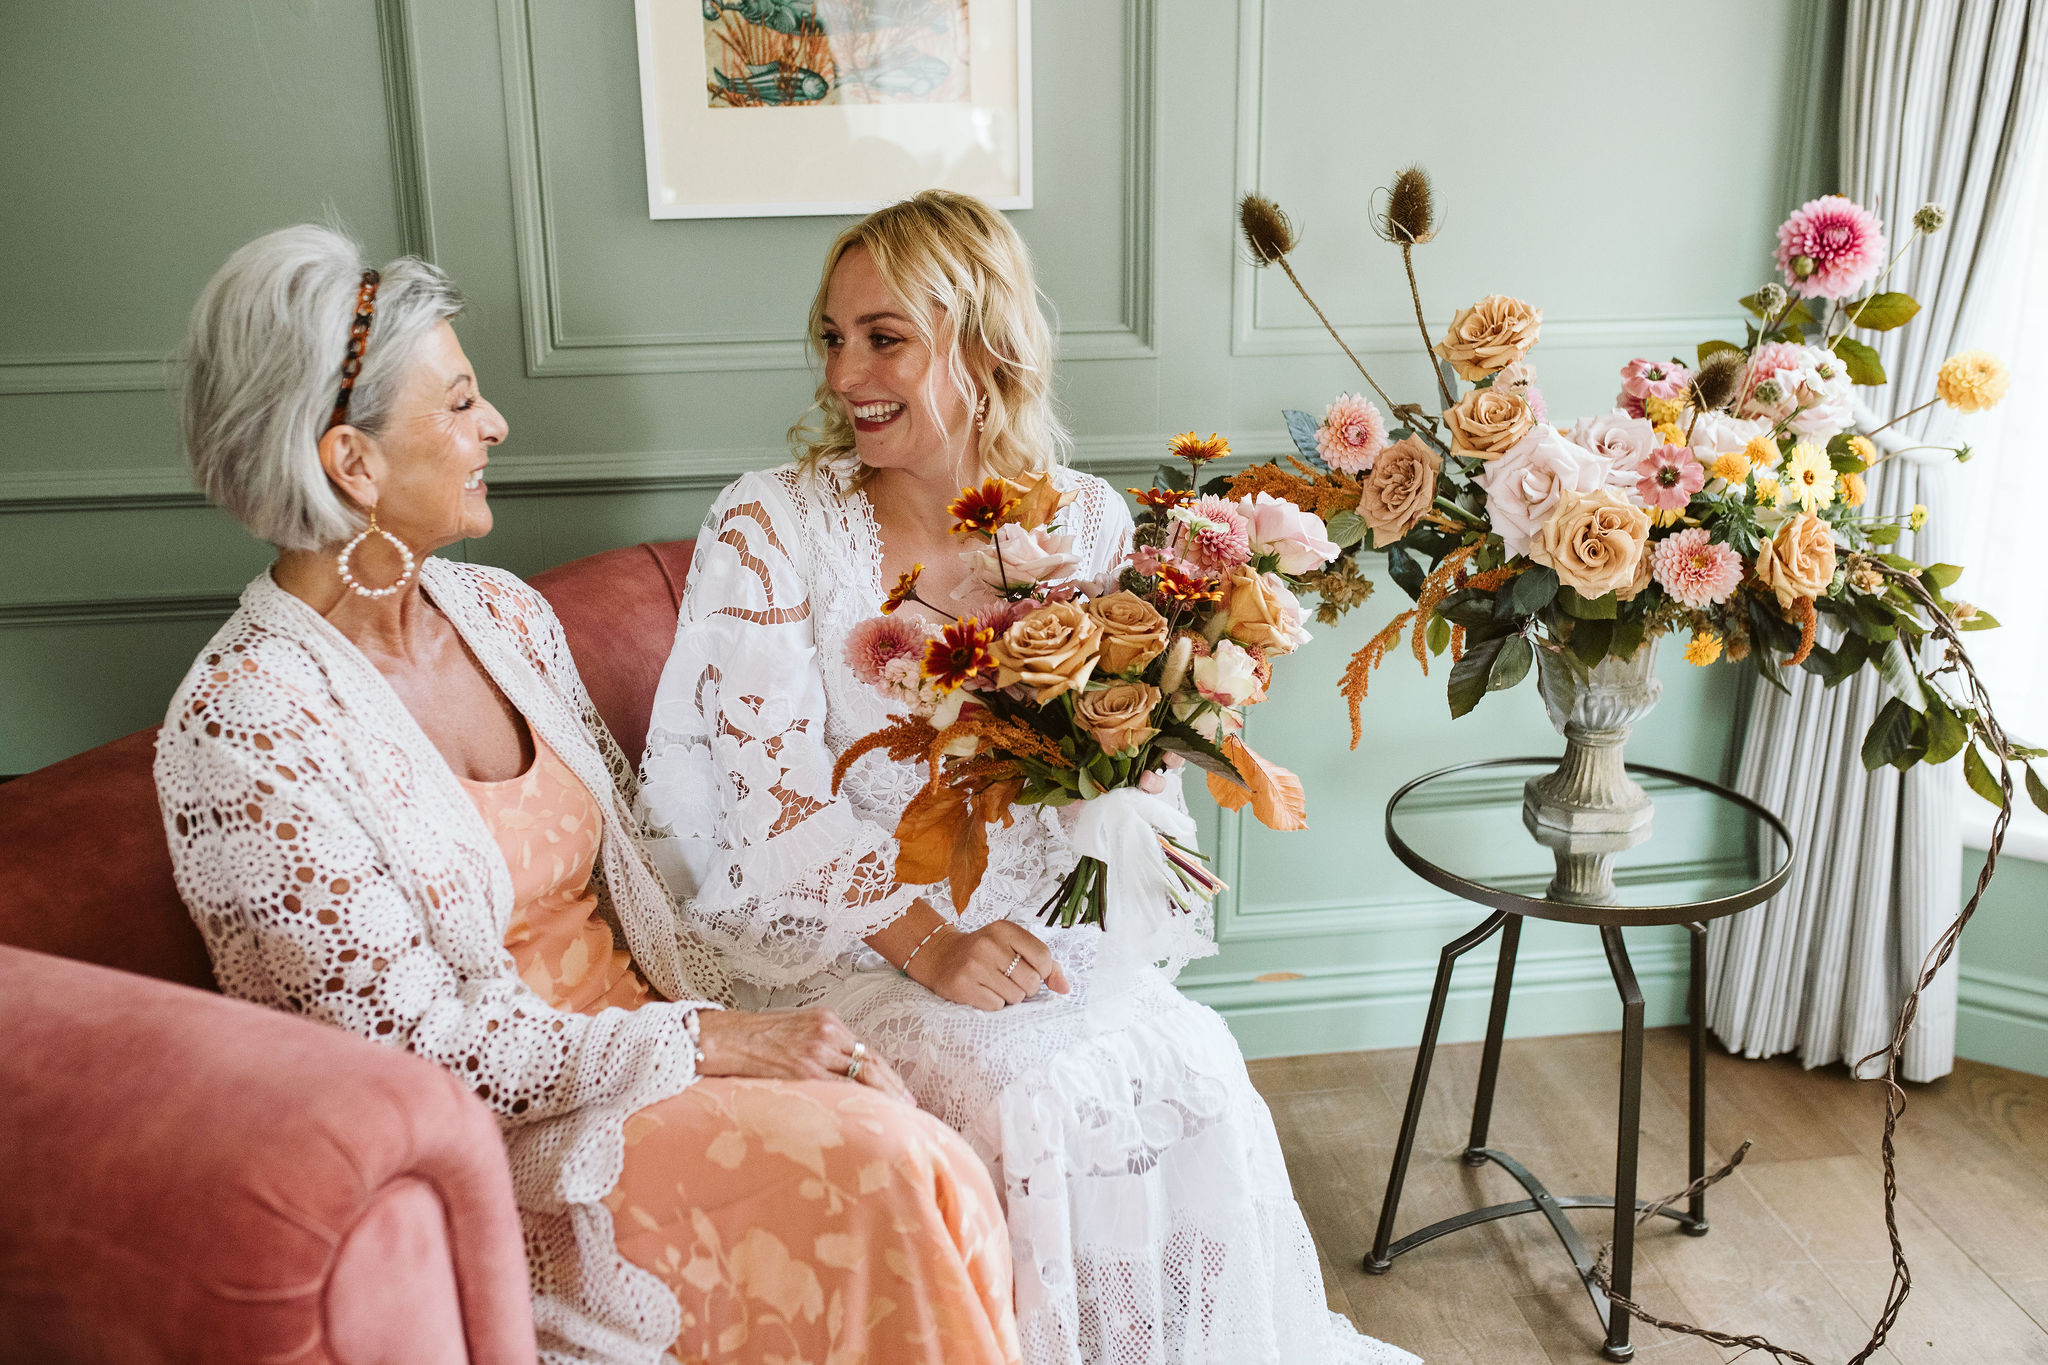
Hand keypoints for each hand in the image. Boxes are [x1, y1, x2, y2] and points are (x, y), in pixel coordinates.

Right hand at [694, 1007, 914, 1106]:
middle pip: (872, 1064)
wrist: (723, 1038)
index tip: (903, 1093)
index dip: (888, 1075)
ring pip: (860, 1077)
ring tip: (895, 1118)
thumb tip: (844, 1076)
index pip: (868, 1051)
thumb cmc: (754, 1039)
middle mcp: (827, 1033)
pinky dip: (855, 1104)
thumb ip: (821, 1048)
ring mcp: (816, 1052)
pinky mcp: (803, 1070)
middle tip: (910, 1109)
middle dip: (893, 1089)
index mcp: (827, 1021)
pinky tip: (866, 1117)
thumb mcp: (795, 1032)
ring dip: (881, 1099)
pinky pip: (837, 1090)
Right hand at [911, 920, 1069, 1011]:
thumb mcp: (1013, 947)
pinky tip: (983, 991)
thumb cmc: (985, 953)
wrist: (940, 956)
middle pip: (1031, 981)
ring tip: (995, 984)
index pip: (1043, 956)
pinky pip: (997, 1006)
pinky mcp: (963, 986)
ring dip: (1010, 997)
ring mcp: (974, 965)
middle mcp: (989, 944)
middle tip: (1009, 979)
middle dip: (1026, 987)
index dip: (1043, 971)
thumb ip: (1045, 964)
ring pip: (1015, 997)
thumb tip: (1065, 988)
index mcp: (1005, 929)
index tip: (1031, 971)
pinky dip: (994, 1003)